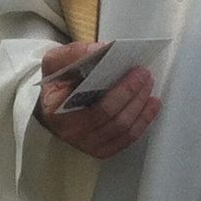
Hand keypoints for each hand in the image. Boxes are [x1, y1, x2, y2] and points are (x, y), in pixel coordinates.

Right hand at [32, 41, 158, 158]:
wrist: (50, 105)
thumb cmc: (56, 84)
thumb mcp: (55, 62)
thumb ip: (74, 53)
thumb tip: (102, 50)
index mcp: (59, 113)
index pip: (98, 108)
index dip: (124, 91)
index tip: (137, 71)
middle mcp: (73, 134)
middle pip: (116, 120)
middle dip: (136, 95)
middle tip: (146, 75)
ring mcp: (88, 145)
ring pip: (125, 130)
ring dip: (142, 108)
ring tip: (149, 87)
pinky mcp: (100, 150)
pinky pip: (127, 139)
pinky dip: (143, 121)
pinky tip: (151, 106)